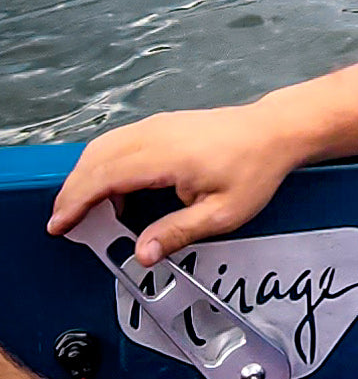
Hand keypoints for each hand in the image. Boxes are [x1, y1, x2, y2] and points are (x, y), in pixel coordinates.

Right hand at [48, 104, 299, 265]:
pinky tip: (116, 192)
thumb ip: (178, 232)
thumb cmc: (254, 168)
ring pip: (104, 147)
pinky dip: (104, 165)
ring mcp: (158, 125)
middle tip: (66, 225)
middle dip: (72, 192)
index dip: (76, 202)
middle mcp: (156, 134)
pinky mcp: (163, 124)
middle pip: (96, 159)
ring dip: (87, 177)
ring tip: (87, 213)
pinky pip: (120, 142)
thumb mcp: (222, 213)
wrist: (276, 130)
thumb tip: (142, 254)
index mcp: (166, 156)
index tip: (60, 226)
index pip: (104, 176)